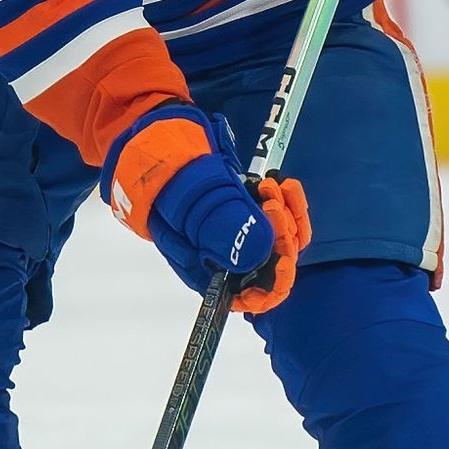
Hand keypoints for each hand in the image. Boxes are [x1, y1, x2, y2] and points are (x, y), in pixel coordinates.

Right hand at [101, 104, 310, 314]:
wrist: (161, 152)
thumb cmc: (164, 185)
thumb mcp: (184, 205)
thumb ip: (216, 229)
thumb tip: (254, 254)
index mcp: (209, 271)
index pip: (252, 296)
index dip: (275, 283)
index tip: (284, 258)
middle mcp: (229, 259)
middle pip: (275, 263)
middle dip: (281, 231)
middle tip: (270, 201)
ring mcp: (243, 235)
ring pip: (284, 237)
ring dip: (285, 210)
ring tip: (271, 186)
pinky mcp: (254, 213)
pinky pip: (284, 215)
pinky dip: (287, 199)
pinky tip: (279, 183)